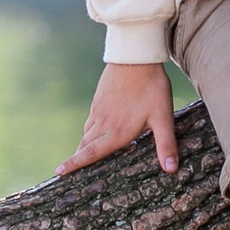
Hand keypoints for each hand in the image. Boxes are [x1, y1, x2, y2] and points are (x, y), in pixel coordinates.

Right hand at [57, 61, 177, 175]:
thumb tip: (171, 170)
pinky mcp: (99, 99)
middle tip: (64, 171)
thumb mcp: (163, 117)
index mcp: (117, 132)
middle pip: (85, 146)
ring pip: (86, 133)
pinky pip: (90, 120)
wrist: (135, 57)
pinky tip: (93, 131)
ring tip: (79, 155)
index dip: (75, 164)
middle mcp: (104, 123)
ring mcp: (99, 110)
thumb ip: (166, 144)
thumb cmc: (151, 88)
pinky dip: (88, 131)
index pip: (92, 153)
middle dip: (75, 159)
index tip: (58, 173)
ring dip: (81, 146)